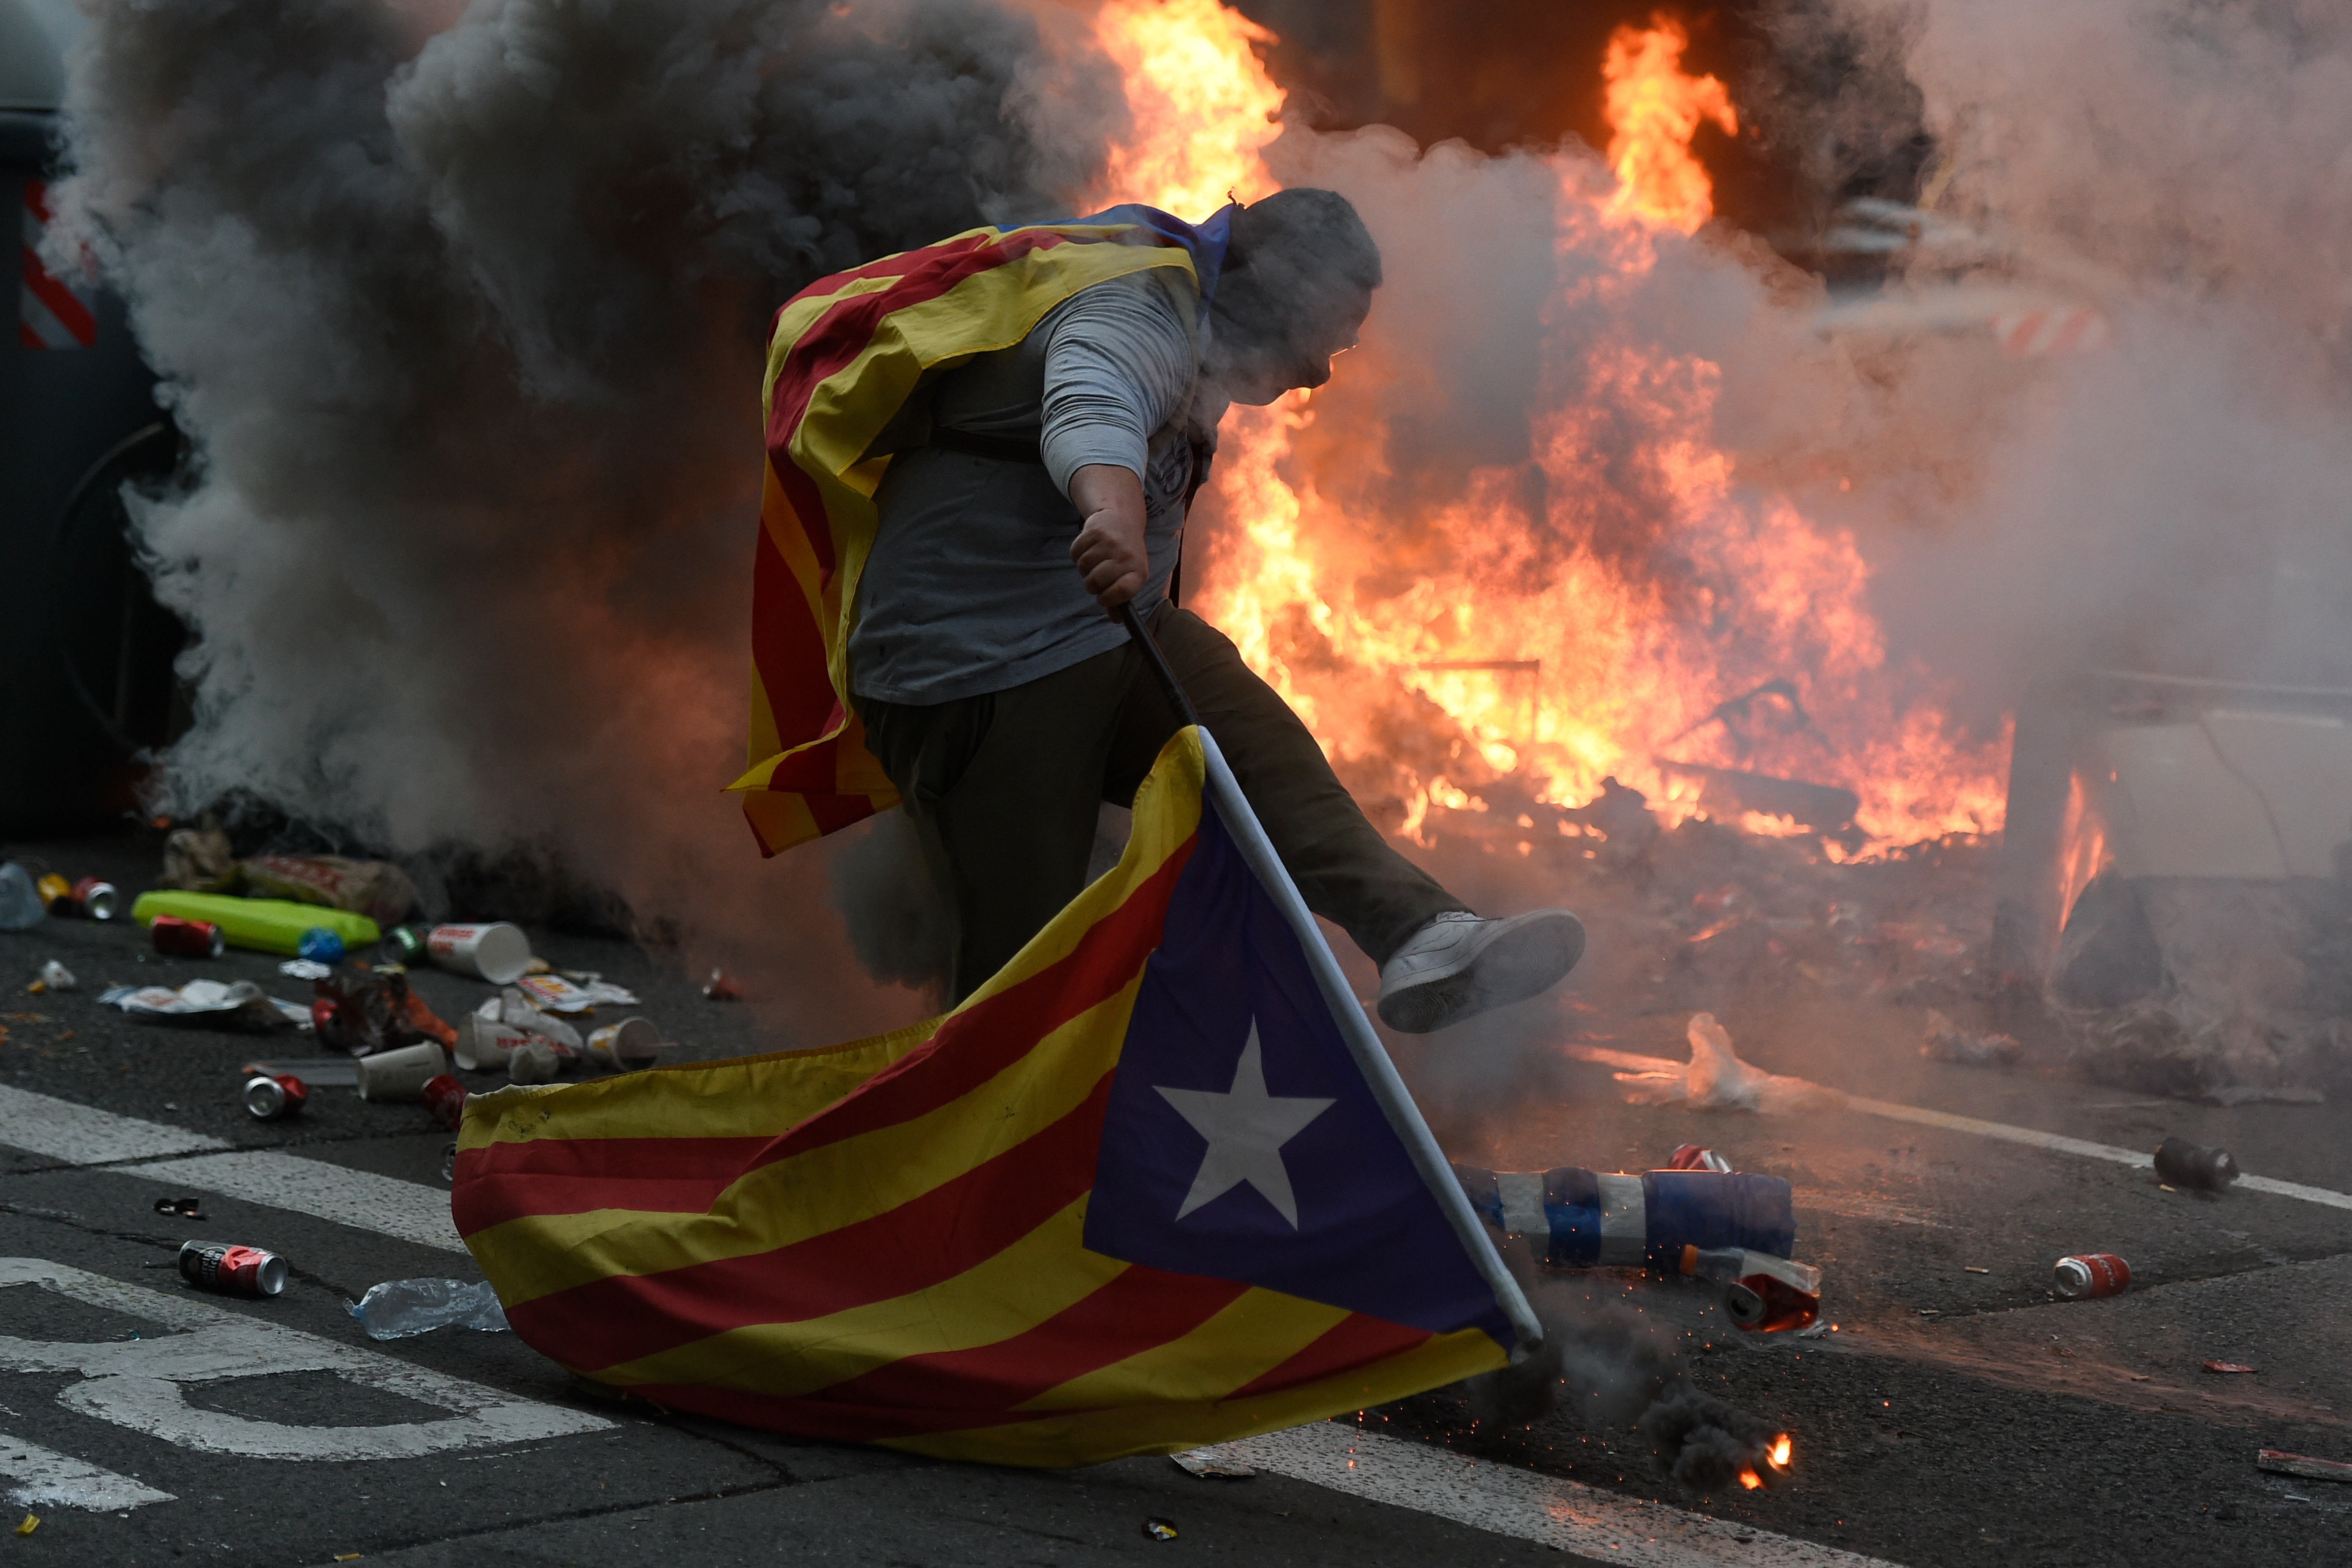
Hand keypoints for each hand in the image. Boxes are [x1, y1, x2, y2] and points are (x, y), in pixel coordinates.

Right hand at [1068, 463, 1148, 612]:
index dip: (1108, 600)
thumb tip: (1116, 620)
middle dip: (1092, 585)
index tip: (1103, 598)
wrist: (1122, 519)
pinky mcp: (1094, 531)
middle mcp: (1126, 557)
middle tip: (1098, 576)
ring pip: (1083, 568)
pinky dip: (1077, 554)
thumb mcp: (1130, 576)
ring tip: (1095, 560)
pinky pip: (1075, 553)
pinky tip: (1089, 548)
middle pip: (1094, 583)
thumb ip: (1121, 599)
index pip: (1121, 593)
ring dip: (1084, 568)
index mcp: (1139, 572)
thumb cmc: (1126, 554)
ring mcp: (1110, 543)